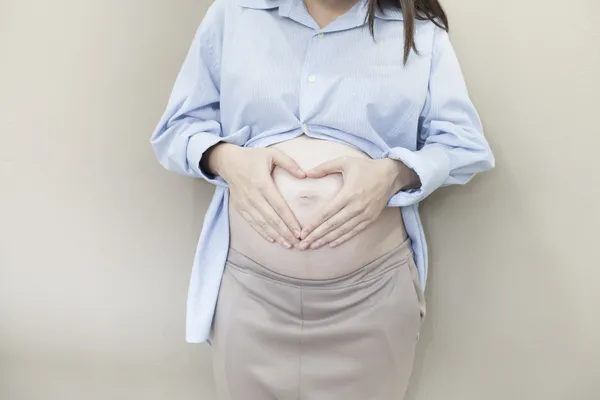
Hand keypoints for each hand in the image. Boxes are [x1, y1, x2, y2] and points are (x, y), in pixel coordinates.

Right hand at [208, 144, 305, 247]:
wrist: (228, 162)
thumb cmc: (253, 157)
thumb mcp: (272, 154)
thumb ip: (289, 163)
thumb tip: (304, 175)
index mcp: (262, 183)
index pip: (279, 206)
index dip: (289, 220)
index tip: (300, 231)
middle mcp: (253, 196)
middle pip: (272, 219)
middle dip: (285, 232)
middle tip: (298, 243)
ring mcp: (245, 204)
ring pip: (262, 224)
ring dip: (276, 236)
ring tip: (288, 244)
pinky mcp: (240, 208)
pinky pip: (252, 223)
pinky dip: (262, 232)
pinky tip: (273, 239)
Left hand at [298, 156, 418, 249]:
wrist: (391, 175)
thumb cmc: (366, 167)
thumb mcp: (345, 162)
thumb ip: (324, 167)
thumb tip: (306, 173)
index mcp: (348, 193)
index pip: (327, 212)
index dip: (314, 224)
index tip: (303, 232)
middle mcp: (356, 207)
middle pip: (333, 225)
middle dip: (317, 236)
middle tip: (303, 245)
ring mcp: (364, 215)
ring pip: (342, 231)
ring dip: (327, 240)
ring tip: (313, 247)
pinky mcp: (370, 219)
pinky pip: (354, 232)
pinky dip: (342, 239)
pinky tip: (331, 244)